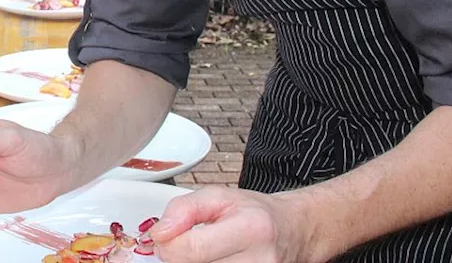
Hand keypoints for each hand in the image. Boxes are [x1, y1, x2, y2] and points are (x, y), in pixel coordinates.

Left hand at [149, 187, 316, 262]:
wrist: (291, 232)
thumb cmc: (256, 213)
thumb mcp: (219, 196)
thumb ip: (184, 209)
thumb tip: (160, 232)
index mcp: (251, 229)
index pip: (192, 249)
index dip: (168, 243)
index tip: (165, 235)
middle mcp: (257, 261)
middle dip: (178, 255)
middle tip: (187, 241)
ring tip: (205, 250)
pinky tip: (213, 260)